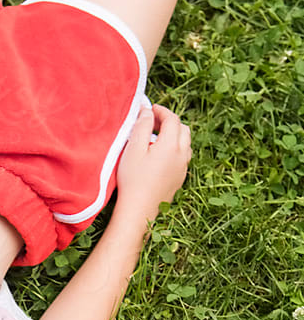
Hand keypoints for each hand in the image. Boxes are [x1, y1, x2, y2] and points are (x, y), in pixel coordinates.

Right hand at [114, 104, 191, 228]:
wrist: (139, 210)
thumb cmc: (133, 180)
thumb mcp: (133, 149)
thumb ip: (142, 126)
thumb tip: (147, 111)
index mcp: (171, 145)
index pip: (172, 119)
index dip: (161, 111)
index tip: (150, 109)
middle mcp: (181, 154)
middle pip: (183, 129)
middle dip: (170, 121)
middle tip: (153, 122)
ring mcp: (182, 168)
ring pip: (185, 143)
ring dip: (174, 135)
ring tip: (156, 138)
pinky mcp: (179, 178)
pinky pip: (183, 157)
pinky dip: (175, 149)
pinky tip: (159, 156)